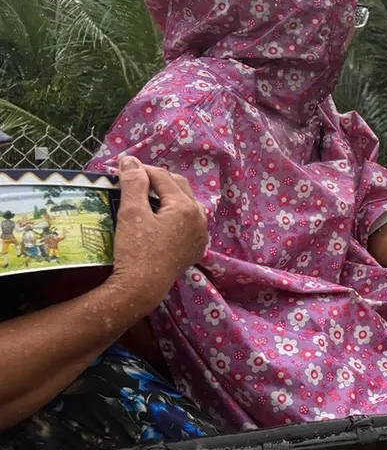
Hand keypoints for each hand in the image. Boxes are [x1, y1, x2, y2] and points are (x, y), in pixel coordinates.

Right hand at [109, 156, 208, 308]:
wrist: (142, 287)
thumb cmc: (135, 250)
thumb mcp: (132, 213)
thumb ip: (133, 184)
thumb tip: (130, 161)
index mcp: (185, 207)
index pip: (163, 177)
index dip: (141, 169)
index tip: (123, 167)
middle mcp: (200, 218)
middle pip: (179, 187)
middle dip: (157, 180)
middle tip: (135, 178)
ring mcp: (200, 234)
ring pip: (186, 204)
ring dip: (168, 195)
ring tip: (146, 194)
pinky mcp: (195, 247)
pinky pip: (188, 222)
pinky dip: (174, 213)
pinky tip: (160, 216)